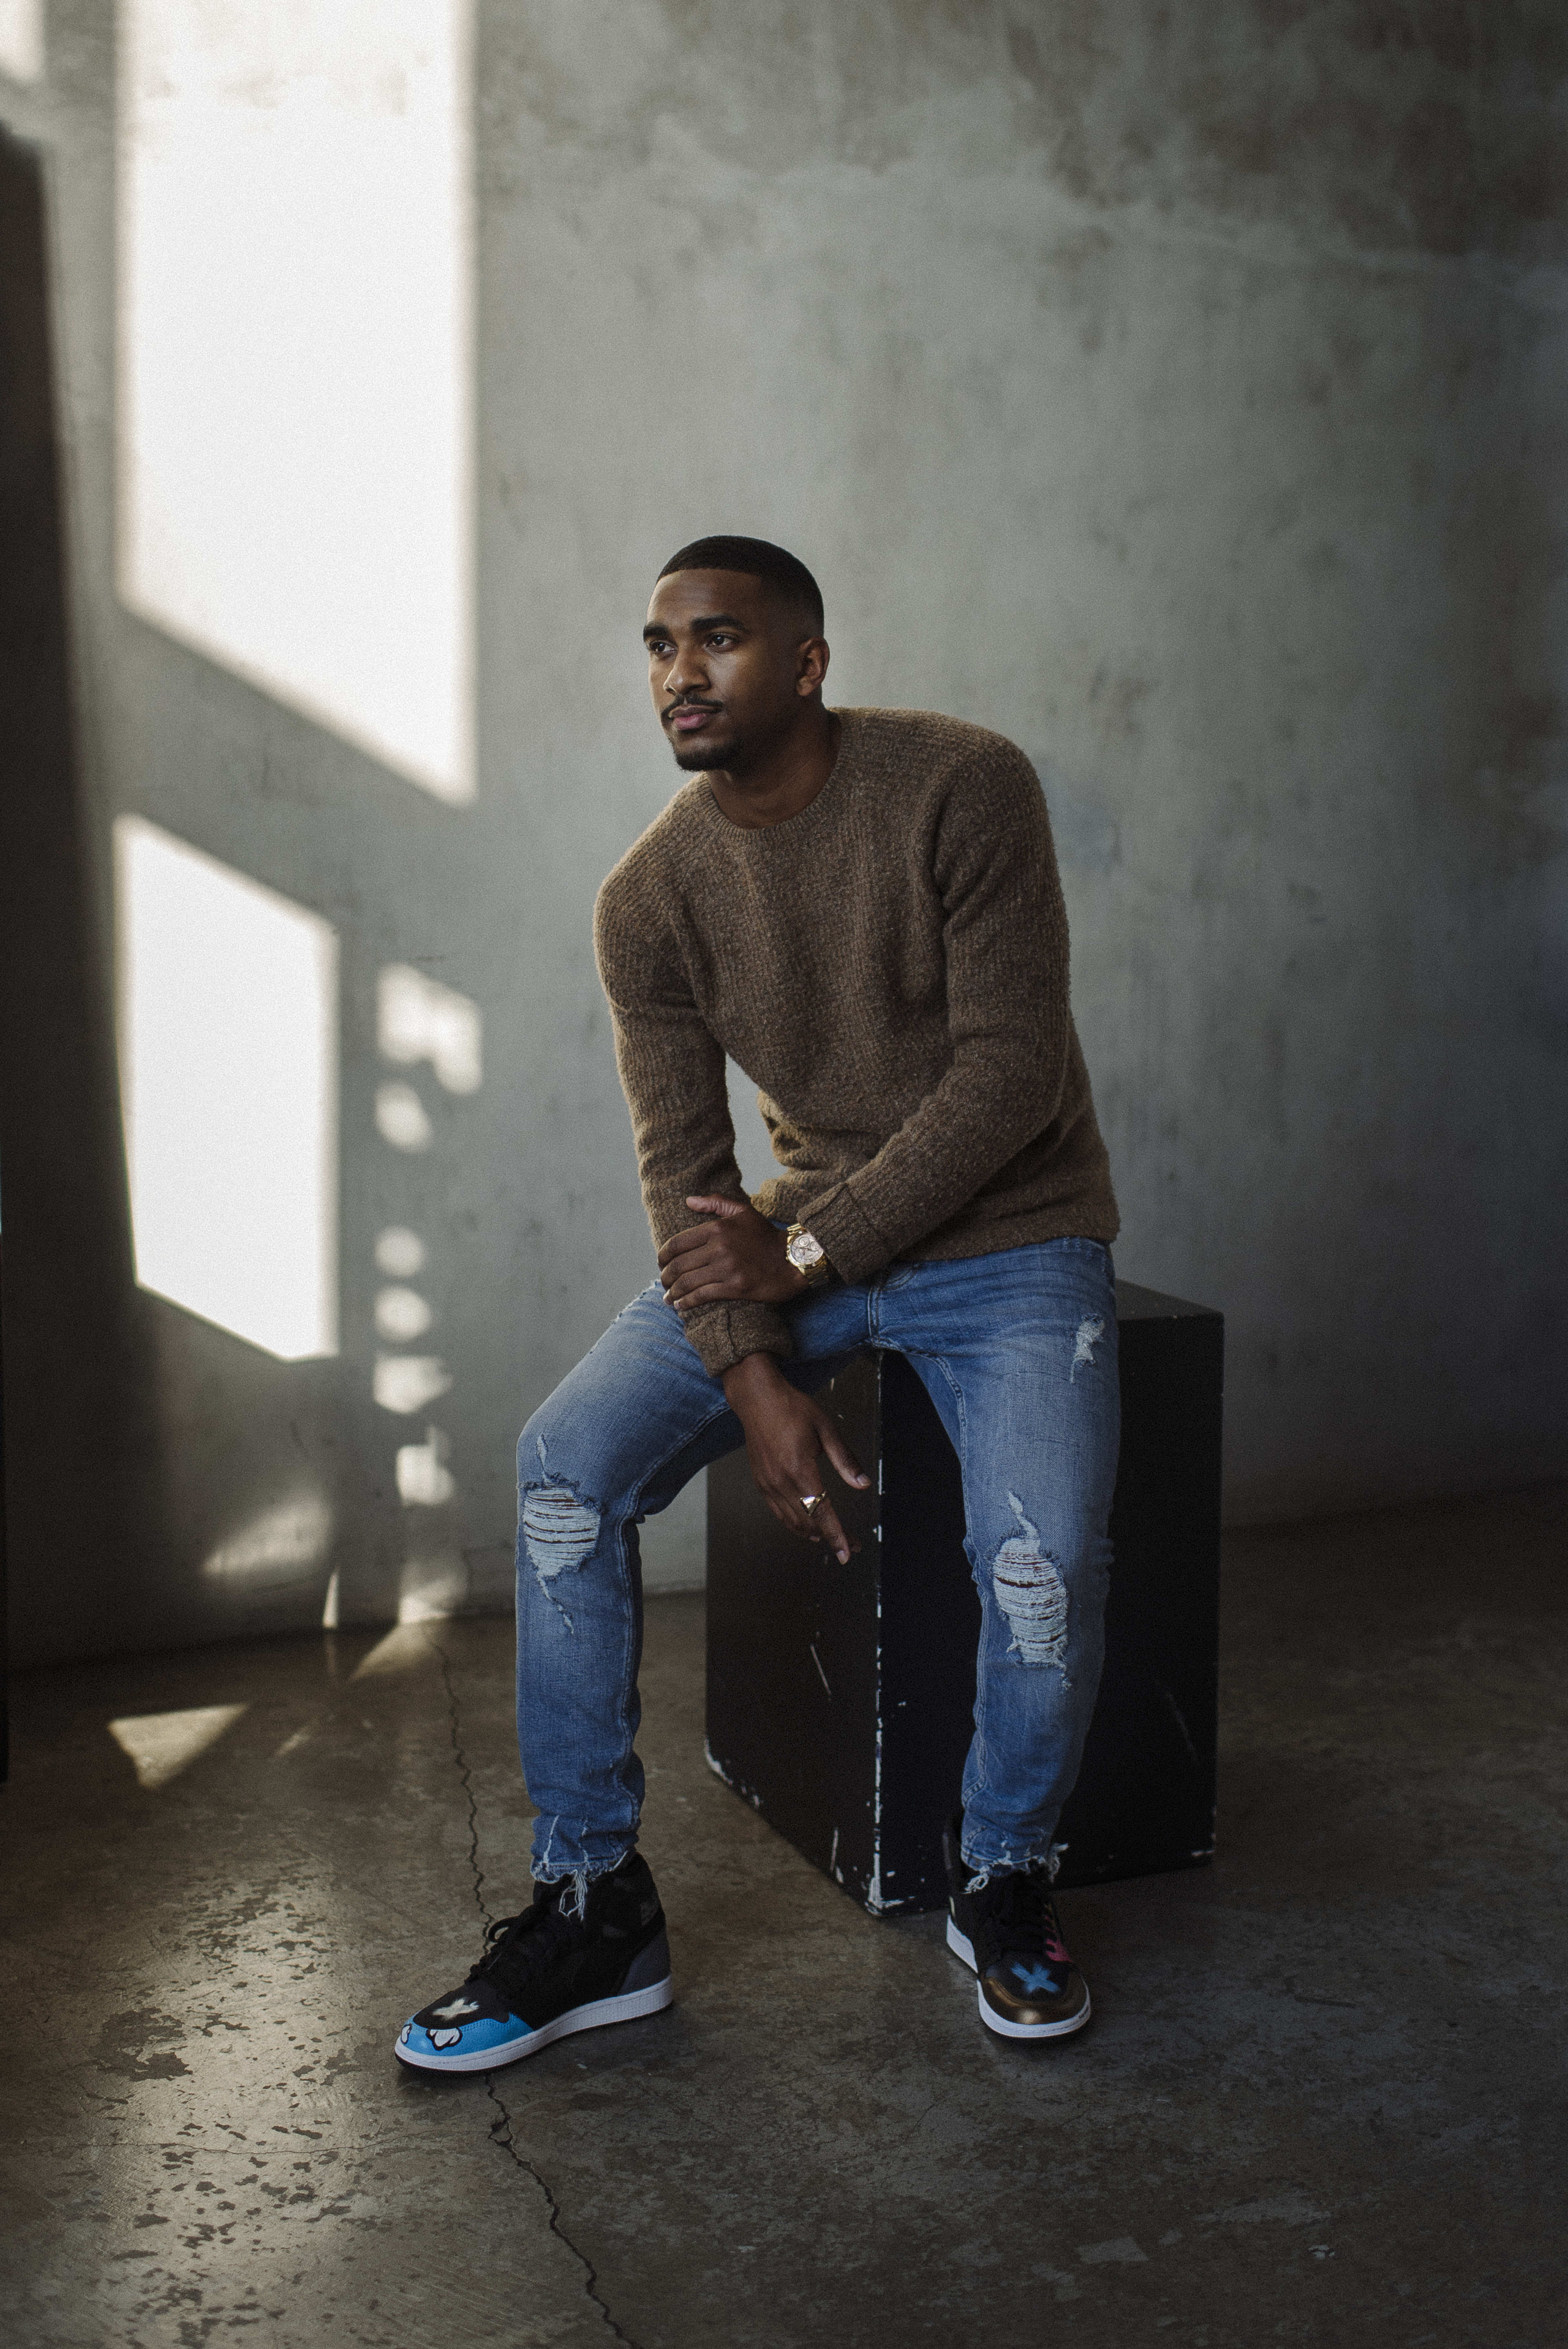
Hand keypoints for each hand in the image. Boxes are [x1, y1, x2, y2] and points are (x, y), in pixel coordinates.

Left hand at [659, 1195, 802, 1312]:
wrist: (794, 1259)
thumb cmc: (767, 1236)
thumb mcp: (744, 1212)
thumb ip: (716, 1203)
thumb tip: (689, 1201)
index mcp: (717, 1228)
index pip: (678, 1243)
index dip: (663, 1256)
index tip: (661, 1263)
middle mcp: (719, 1247)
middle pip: (679, 1265)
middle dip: (666, 1276)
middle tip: (663, 1282)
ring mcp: (727, 1268)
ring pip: (688, 1282)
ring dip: (673, 1292)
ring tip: (668, 1298)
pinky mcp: (735, 1287)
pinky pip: (702, 1295)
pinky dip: (687, 1302)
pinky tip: (680, 1305)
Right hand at [722, 1355, 867, 1563]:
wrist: (757, 1399)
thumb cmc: (793, 1409)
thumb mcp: (826, 1429)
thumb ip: (845, 1459)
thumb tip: (863, 1484)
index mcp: (800, 1469)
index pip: (822, 1512)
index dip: (837, 1536)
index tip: (849, 1552)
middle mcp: (781, 1482)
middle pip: (808, 1522)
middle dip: (831, 1537)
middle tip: (850, 1544)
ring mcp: (768, 1484)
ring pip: (792, 1522)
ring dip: (812, 1534)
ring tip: (830, 1539)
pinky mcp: (760, 1482)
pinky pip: (778, 1512)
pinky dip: (794, 1523)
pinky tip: (806, 1525)